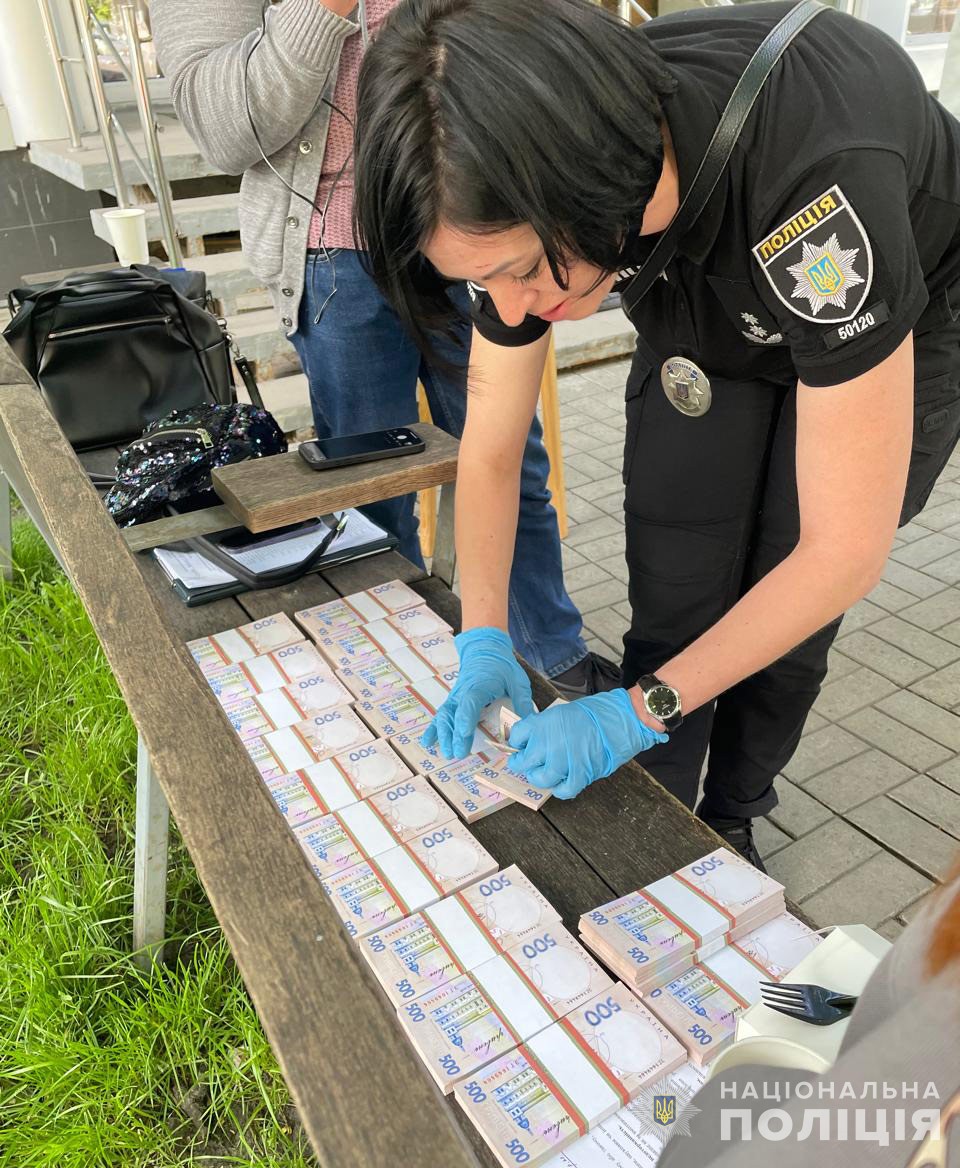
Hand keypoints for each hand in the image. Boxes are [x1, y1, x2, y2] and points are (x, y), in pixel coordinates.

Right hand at [422, 627, 533, 758]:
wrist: (484, 650)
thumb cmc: (502, 666)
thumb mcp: (517, 681)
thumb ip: (522, 703)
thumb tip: (527, 726)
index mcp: (480, 685)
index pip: (470, 703)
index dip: (466, 719)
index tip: (465, 735)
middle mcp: (463, 692)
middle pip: (454, 714)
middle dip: (454, 735)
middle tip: (457, 754)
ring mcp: (455, 697)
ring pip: (445, 716)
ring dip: (443, 735)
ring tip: (446, 753)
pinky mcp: (452, 701)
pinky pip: (441, 714)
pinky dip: (434, 729)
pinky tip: (428, 743)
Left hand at [506, 688, 667, 799]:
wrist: (618, 720)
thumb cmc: (591, 714)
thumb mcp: (559, 713)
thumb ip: (542, 727)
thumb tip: (530, 741)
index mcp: (542, 723)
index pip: (516, 736)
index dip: (517, 743)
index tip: (520, 746)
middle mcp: (548, 743)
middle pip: (522, 762)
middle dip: (523, 763)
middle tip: (528, 763)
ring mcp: (562, 761)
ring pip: (539, 779)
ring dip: (540, 777)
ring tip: (546, 772)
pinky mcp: (579, 774)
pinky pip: (562, 790)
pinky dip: (560, 789)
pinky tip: (562, 782)